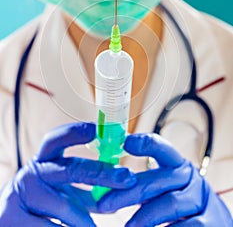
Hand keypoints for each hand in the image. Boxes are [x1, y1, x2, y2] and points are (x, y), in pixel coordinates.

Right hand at [0, 122, 135, 226]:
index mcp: (44, 160)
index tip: (98, 130)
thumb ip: (87, 188)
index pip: (58, 139)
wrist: (8, 221)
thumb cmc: (44, 204)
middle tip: (127, 178)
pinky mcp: (12, 218)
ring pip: (65, 206)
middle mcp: (32, 172)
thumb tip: (121, 186)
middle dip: (102, 173)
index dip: (77, 132)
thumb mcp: (63, 190)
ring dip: (86, 220)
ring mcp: (20, 194)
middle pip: (70, 169)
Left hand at [98, 133, 231, 226]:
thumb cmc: (178, 201)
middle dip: (128, 192)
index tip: (125, 143)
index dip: (145, 144)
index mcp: (177, 164)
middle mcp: (190, 177)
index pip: (162, 148)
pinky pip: (186, 226)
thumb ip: (142, 183)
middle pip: (157, 180)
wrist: (211, 222)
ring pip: (171, 204)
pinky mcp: (210, 221)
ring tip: (128, 226)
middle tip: (104, 204)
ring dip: (145, 216)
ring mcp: (200, 199)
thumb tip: (105, 182)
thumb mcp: (163, 186)